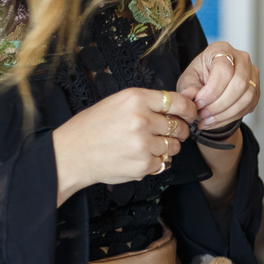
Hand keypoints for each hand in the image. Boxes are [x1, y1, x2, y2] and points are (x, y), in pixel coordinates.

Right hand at [53, 88, 196, 203]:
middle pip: (179, 127)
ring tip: (147, 145)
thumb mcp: (117, 103)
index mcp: (135, 99)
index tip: (191, 115)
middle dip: (178, 131)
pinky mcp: (143, 164)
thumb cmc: (93, 127)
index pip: (177, 102)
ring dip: (166, 147)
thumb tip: (178, 109)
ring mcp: (144, 144)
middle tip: (166, 133)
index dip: (189, 110)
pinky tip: (138, 156)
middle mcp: (142, 119)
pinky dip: (155, 161)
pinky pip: (163, 163)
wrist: (72, 153)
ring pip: (174, 147)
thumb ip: (146, 104)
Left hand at [176, 41, 260, 130]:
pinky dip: (231, 118)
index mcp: (222, 49)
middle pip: (239, 84)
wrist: (208, 85)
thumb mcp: (188, 80)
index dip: (212, 90)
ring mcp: (252, 75)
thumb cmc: (199, 78)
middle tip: (203, 115)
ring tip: (208, 120)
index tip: (199, 103)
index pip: (224, 69)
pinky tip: (216, 121)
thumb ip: (189, 88)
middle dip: (219, 104)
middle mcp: (241, 59)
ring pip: (247, 97)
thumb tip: (190, 96)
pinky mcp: (256, 90)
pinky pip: (248, 107)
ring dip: (225, 114)